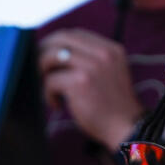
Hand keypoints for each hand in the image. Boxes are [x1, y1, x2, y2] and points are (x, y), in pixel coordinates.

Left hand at [38, 28, 143, 149]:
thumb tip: (56, 52)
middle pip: (61, 39)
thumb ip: (92, 60)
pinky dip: (47, 93)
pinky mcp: (80, 82)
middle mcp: (103, 54)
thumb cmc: (114, 107)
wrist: (126, 129)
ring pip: (51, 56)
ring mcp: (92, 66)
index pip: (76, 34)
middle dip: (44, 50)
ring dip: (42, 71)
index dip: (57, 41)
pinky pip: (51, 80)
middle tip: (38, 67)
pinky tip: (56, 104)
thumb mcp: (110, 74)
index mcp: (112, 49)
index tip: (47, 53)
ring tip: (47, 87)